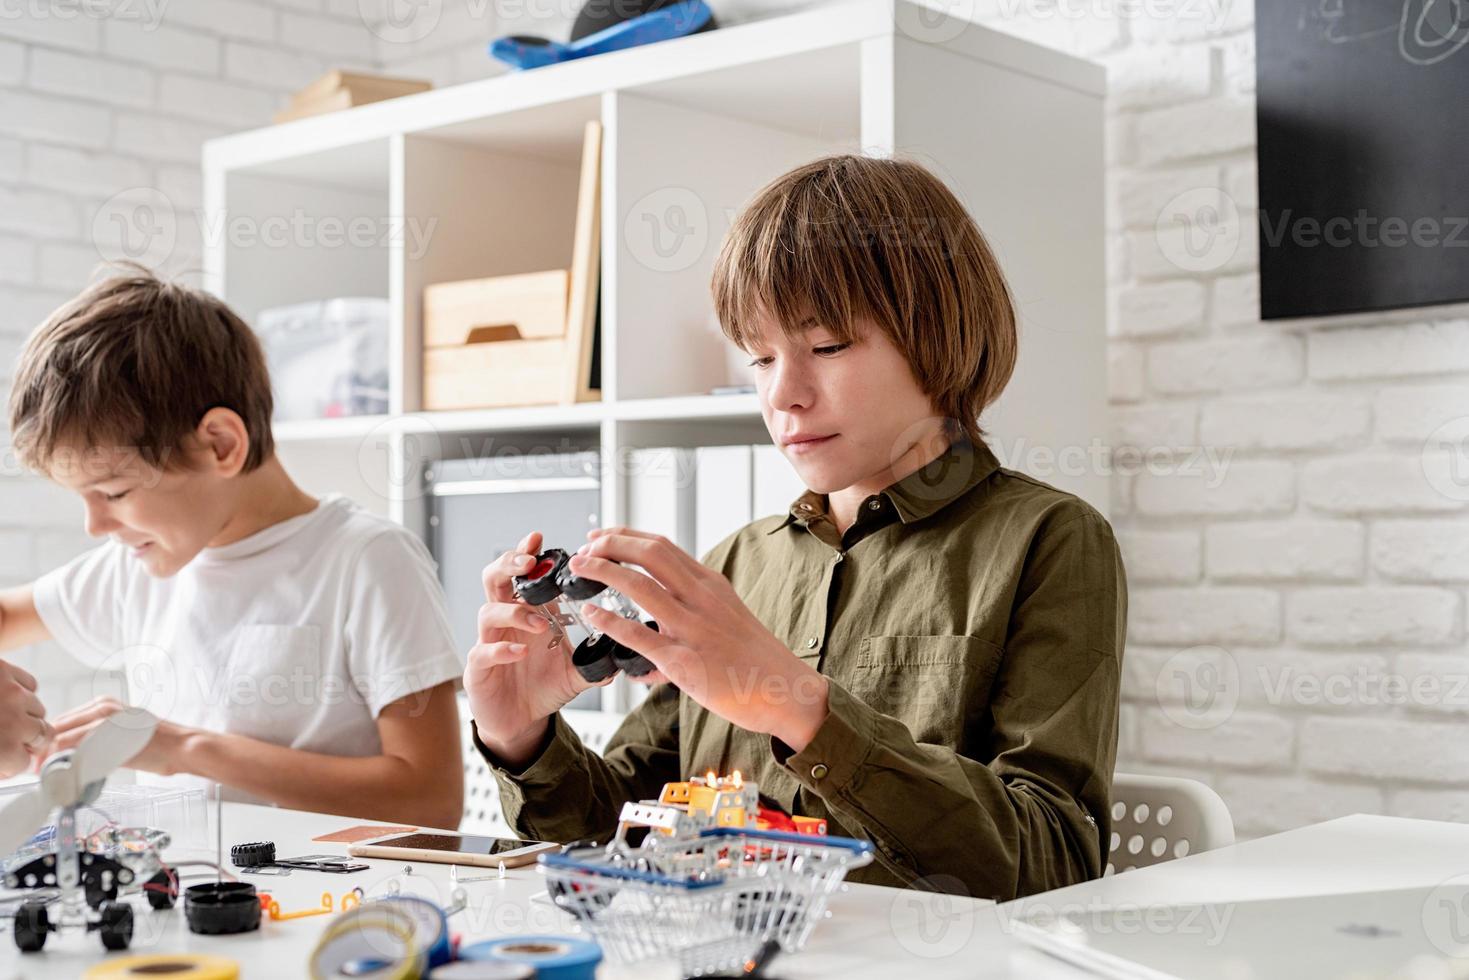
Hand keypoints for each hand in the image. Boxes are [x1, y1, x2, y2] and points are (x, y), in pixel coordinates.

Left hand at [0, 660, 48, 777]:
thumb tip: (6, 771)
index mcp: (3, 749)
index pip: (25, 762)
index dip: (11, 763)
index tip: (4, 760)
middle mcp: (13, 721)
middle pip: (42, 734)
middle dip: (25, 739)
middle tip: (4, 738)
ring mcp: (11, 692)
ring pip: (37, 708)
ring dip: (23, 714)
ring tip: (1, 715)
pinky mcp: (6, 670)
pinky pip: (30, 683)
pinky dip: (21, 691)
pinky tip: (4, 696)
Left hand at [46, 696, 189, 775]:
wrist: (182, 747)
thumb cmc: (157, 744)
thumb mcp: (123, 734)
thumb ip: (97, 738)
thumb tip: (73, 755)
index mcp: (104, 704)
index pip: (63, 721)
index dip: (47, 742)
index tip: (41, 760)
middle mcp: (102, 706)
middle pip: (57, 728)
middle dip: (43, 750)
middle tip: (38, 770)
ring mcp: (105, 719)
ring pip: (62, 737)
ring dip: (51, 758)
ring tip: (49, 774)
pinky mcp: (110, 735)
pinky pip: (76, 748)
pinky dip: (65, 762)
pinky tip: (67, 774)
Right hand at [464, 531, 610, 764]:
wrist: (522, 723)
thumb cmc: (543, 687)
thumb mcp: (576, 671)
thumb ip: (598, 659)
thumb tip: (627, 650)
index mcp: (529, 612)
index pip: (523, 574)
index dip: (527, 553)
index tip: (539, 539)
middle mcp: (506, 622)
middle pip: (495, 579)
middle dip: (509, 565)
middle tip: (528, 563)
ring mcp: (490, 643)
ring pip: (488, 612)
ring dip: (515, 612)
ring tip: (539, 623)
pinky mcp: (479, 669)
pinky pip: (483, 651)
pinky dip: (502, 649)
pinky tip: (520, 653)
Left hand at [568, 528, 830, 751]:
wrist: (786, 690)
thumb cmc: (756, 658)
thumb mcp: (727, 616)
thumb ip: (692, 609)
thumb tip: (660, 619)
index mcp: (710, 584)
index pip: (662, 546)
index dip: (625, 536)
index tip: (601, 535)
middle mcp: (701, 598)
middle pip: (649, 553)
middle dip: (610, 544)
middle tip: (585, 548)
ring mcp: (693, 628)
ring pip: (639, 586)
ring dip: (603, 571)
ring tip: (579, 568)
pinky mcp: (684, 661)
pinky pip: (640, 636)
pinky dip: (610, 621)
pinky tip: (592, 615)